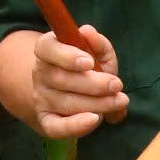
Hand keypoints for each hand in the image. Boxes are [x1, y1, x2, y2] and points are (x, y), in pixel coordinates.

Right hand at [28, 23, 127, 138]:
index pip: (47, 49)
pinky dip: (76, 126)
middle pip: (61, 79)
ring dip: (97, 103)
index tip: (88, 62)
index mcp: (47, 50)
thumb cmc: (87, 68)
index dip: (66, 56)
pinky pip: (57, 127)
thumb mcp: (96, 52)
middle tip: (117, 85)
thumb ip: (97, 42)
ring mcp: (41, 98)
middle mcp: (40, 74)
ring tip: (119, 100)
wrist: (71, 93)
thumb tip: (88, 32)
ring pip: (66, 103)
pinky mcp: (47, 120)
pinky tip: (95, 119)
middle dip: (93, 84)